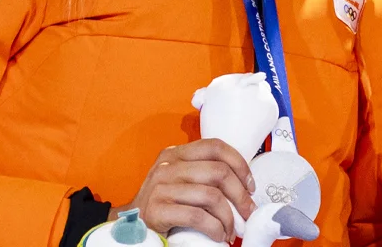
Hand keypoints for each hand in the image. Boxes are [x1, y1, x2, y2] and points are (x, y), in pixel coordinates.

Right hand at [112, 139, 256, 242]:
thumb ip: (202, 172)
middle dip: (240, 195)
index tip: (250, 185)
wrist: (131, 225)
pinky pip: (197, 216)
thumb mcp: (179, 179)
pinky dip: (214, 228)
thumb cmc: (163, 203)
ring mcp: (160, 187)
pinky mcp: (157, 210)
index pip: (215, 146)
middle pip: (218, 172)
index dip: (239, 164)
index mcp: (176, 153)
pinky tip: (218, 235)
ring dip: (229, 217)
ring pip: (211, 196)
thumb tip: (243, 183)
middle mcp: (168, 166)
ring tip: (231, 230)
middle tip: (248, 212)